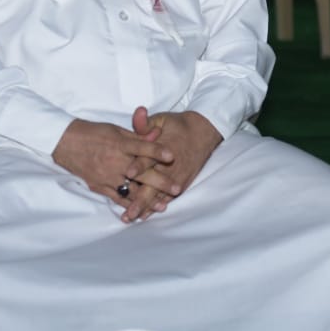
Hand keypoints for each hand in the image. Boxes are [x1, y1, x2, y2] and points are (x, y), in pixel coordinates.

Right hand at [53, 117, 175, 207]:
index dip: (157, 151)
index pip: (142, 148)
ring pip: (131, 190)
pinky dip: (129, 205)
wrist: (66, 143)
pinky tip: (141, 211)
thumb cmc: (93, 134)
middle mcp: (115, 161)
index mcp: (119, 144)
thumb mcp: (116, 130)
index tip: (172, 155)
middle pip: (141, 173)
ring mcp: (107, 176)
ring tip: (162, 205)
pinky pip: (117, 198)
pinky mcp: (99, 187)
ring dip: (147, 199)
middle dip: (160, 182)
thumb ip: (138, 136)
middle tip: (177, 188)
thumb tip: (158, 133)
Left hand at [118, 106, 220, 222]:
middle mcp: (169, 167)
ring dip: (145, 207)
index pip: (149, 158)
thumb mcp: (161, 120)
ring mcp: (176, 177)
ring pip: (159, 195)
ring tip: (131, 218)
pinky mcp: (180, 183)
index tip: (127, 173)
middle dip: (140, 199)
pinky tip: (145, 215)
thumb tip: (138, 112)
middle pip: (153, 185)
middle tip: (128, 211)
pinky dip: (156, 207)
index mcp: (162, 149)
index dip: (138, 165)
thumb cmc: (177, 126)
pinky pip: (167, 198)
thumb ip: (146, 122)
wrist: (202, 133)